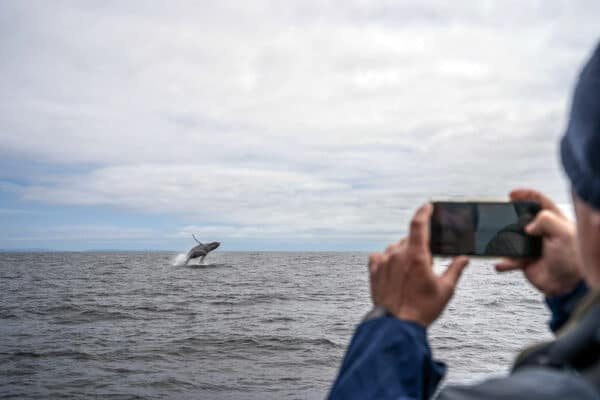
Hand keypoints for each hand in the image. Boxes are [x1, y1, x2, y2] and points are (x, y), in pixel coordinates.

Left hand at [368, 203, 469, 326]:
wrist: (397, 325)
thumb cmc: (422, 309)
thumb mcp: (445, 290)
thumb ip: (455, 269)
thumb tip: (464, 258)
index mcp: (417, 255)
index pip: (419, 224)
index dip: (423, 212)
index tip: (427, 206)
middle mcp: (398, 254)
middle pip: (409, 240)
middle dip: (418, 247)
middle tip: (425, 263)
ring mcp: (384, 262)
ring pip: (395, 248)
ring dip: (403, 254)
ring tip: (410, 274)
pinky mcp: (374, 271)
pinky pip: (379, 257)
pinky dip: (387, 259)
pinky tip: (393, 270)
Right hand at [495, 189, 582, 295]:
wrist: (570, 285)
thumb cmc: (574, 259)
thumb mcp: (563, 232)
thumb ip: (545, 220)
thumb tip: (527, 226)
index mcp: (554, 221)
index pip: (540, 201)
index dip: (526, 195)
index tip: (512, 195)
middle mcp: (542, 232)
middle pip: (521, 218)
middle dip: (509, 217)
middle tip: (499, 215)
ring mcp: (532, 246)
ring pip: (512, 239)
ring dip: (502, 241)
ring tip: (495, 240)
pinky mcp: (525, 261)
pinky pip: (510, 260)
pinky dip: (504, 262)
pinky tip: (501, 263)